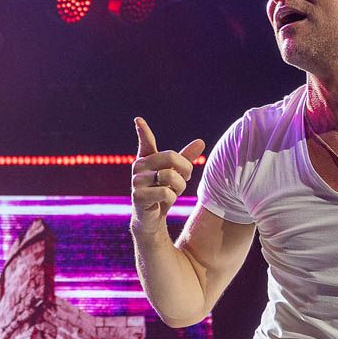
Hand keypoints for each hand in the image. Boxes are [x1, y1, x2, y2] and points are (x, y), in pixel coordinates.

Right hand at [131, 118, 204, 233]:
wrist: (151, 218)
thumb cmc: (163, 192)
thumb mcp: (177, 174)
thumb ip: (186, 158)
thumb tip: (201, 141)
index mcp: (147, 159)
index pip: (146, 142)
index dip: (143, 131)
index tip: (138, 119)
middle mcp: (139, 167)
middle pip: (171, 157)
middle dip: (185, 170)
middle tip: (185, 178)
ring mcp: (136, 181)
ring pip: (170, 176)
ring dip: (179, 187)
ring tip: (172, 192)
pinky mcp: (138, 196)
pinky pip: (165, 193)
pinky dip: (171, 199)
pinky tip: (164, 202)